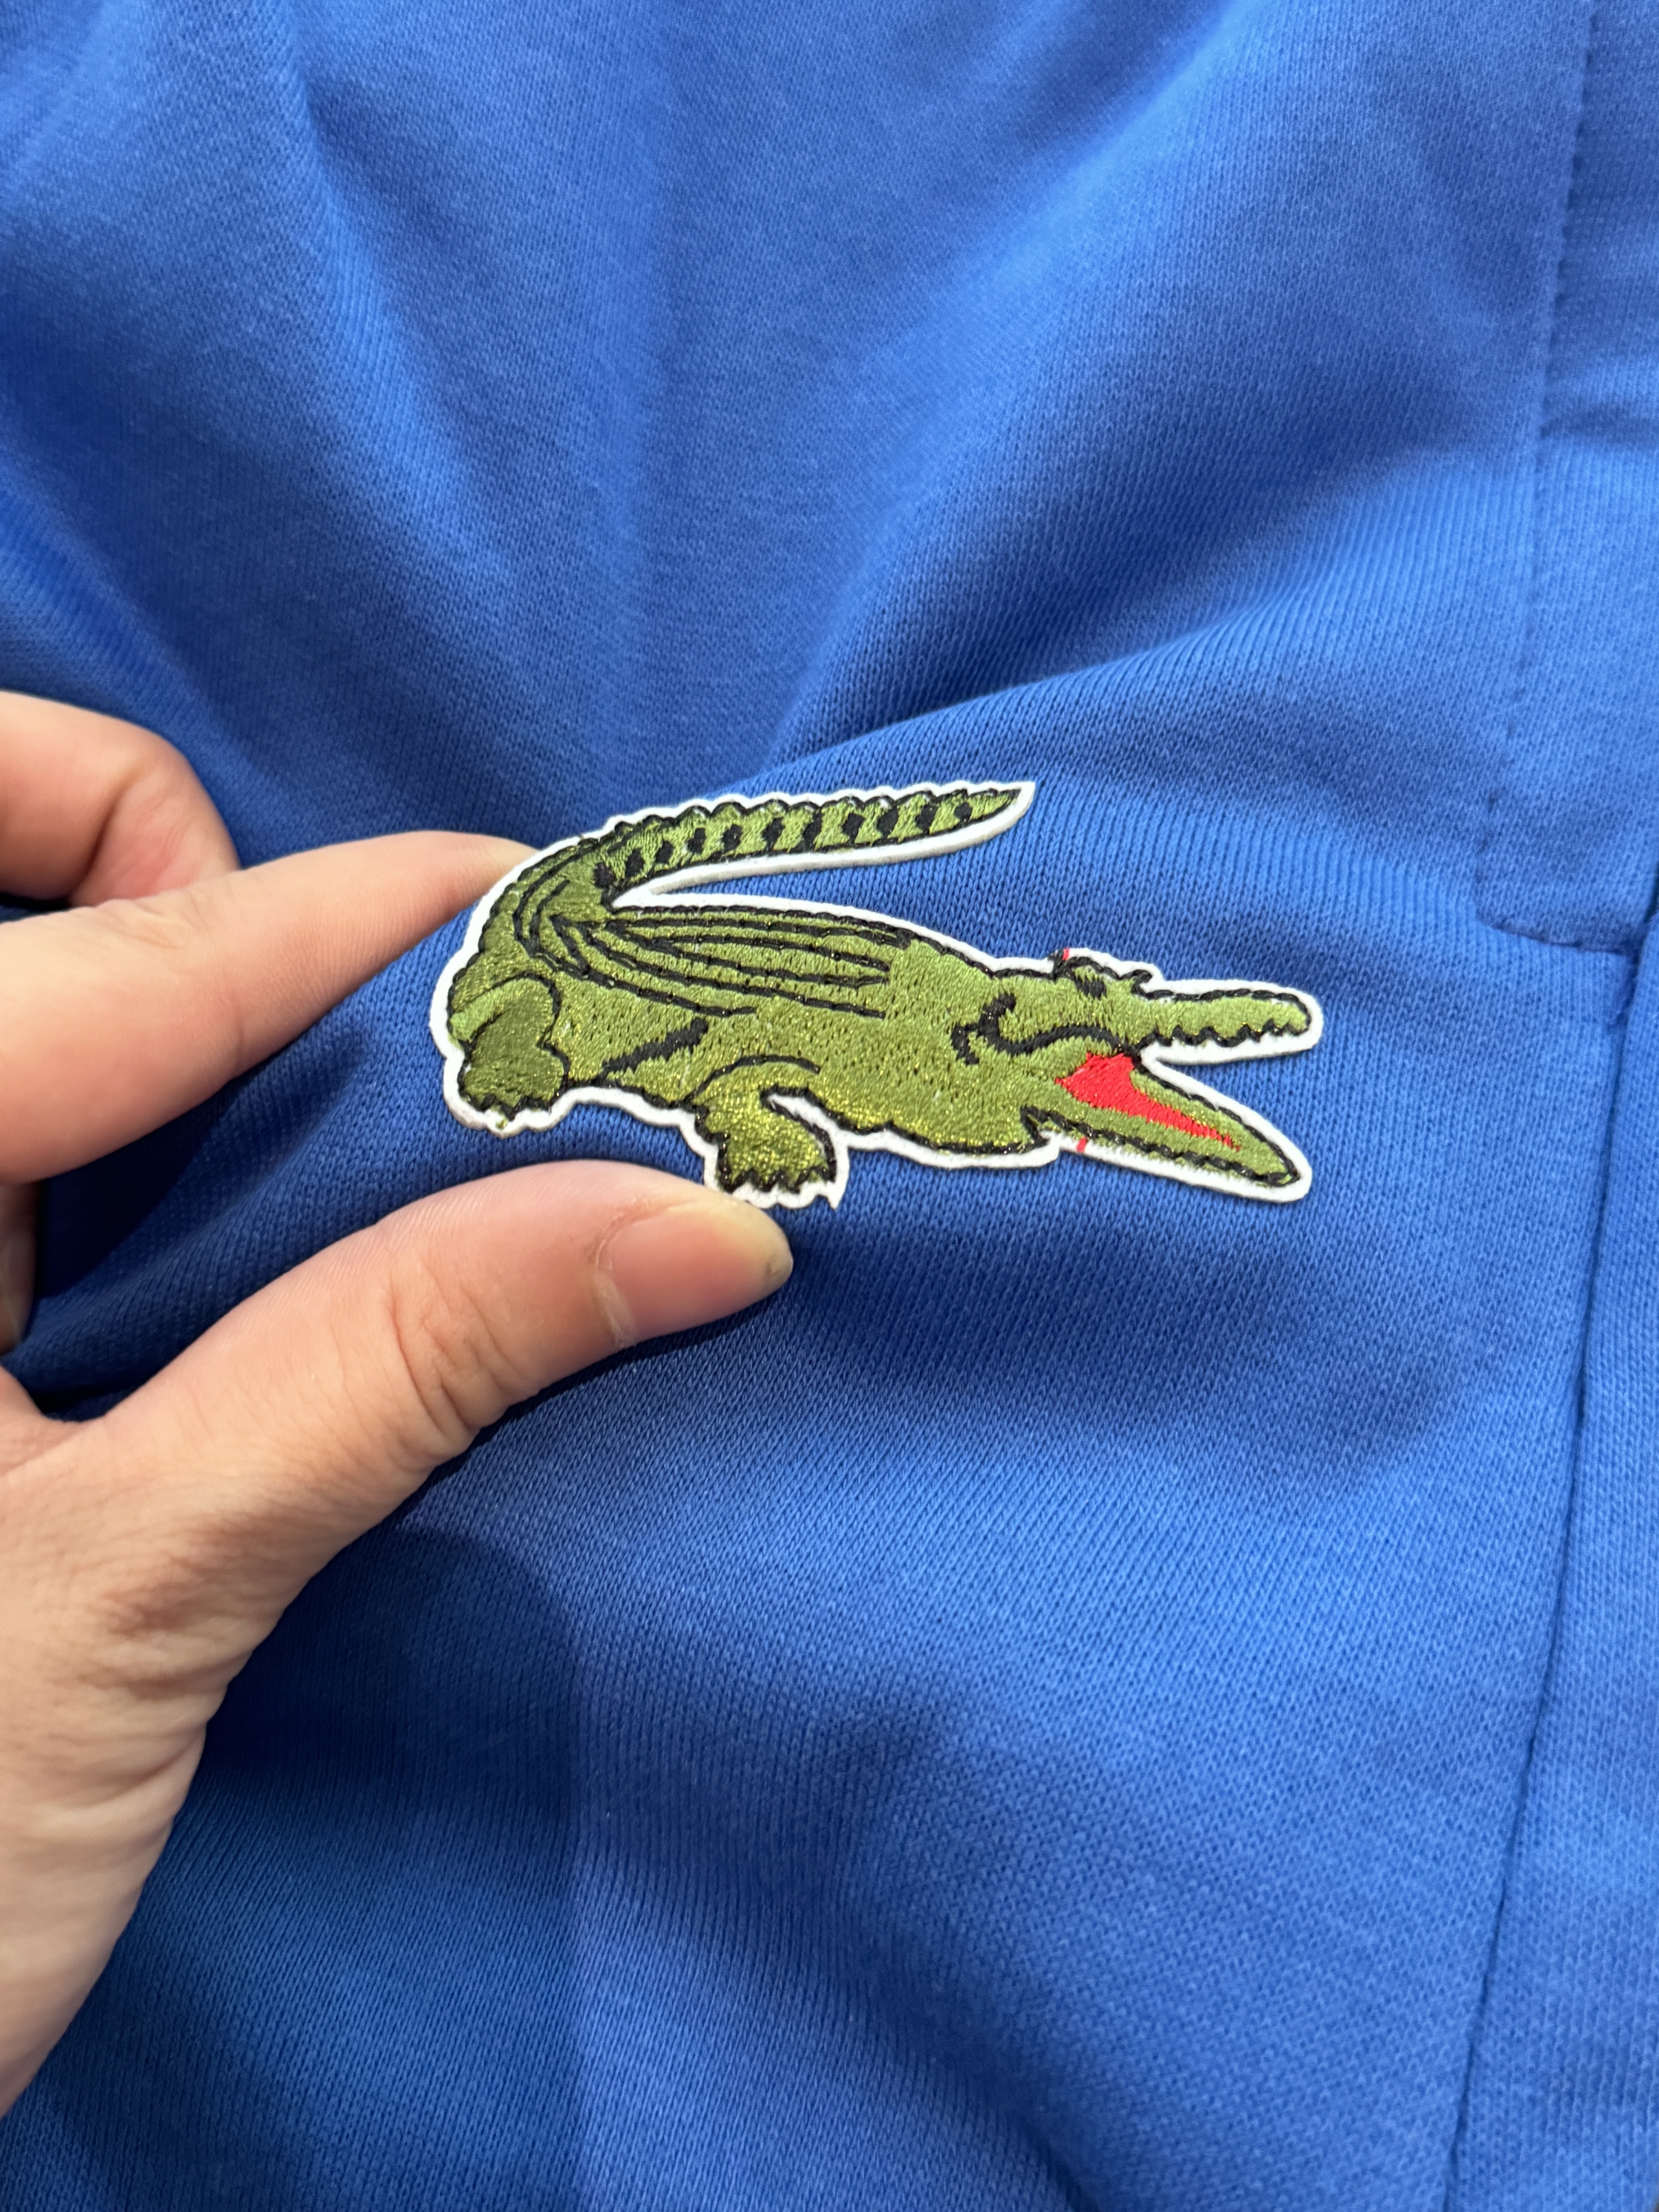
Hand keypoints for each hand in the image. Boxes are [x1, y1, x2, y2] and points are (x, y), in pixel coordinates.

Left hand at [0, 694, 790, 2113]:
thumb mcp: (128, 1603)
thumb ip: (393, 1370)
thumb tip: (694, 1230)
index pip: (124, 963)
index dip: (354, 917)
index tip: (539, 909)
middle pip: (15, 893)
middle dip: (173, 882)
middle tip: (348, 1027)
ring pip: (25, 1012)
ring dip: (182, 1017)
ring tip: (346, 1123)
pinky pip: (25, 1147)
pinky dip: (138, 1132)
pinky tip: (257, 1230)